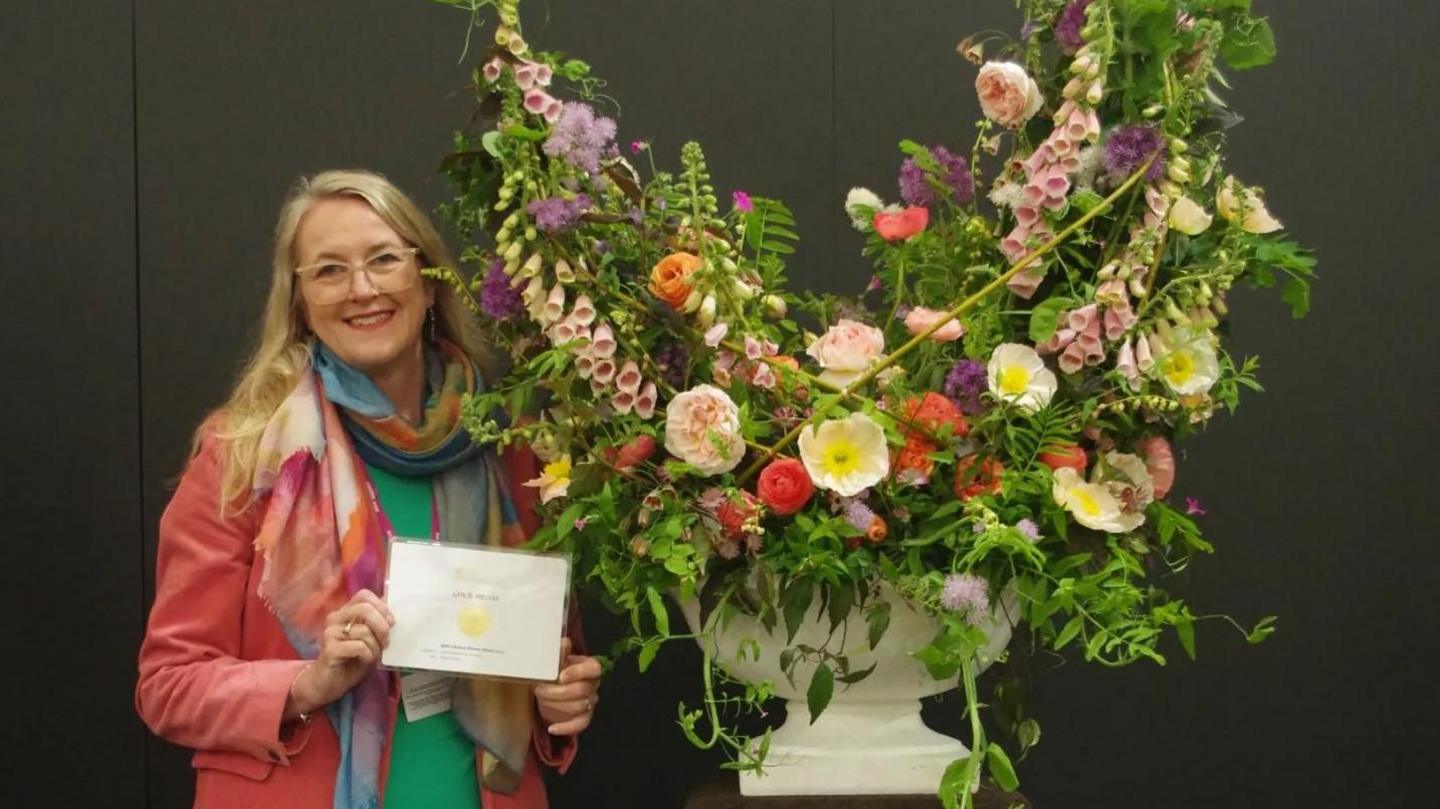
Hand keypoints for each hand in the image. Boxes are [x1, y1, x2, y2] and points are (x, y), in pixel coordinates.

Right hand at [289, 589, 394, 716]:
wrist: (329, 684)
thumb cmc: (351, 660)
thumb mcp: (369, 640)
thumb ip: (376, 625)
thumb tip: (392, 614)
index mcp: (345, 612)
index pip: (364, 595)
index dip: (381, 607)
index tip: (391, 622)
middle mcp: (335, 618)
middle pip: (364, 608)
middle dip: (382, 625)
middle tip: (386, 641)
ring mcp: (330, 633)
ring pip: (364, 631)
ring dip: (375, 646)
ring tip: (372, 655)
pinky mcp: (330, 649)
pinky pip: (359, 646)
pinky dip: (368, 655)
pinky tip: (364, 660)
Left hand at [534, 638, 601, 735]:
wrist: (548, 691)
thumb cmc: (553, 673)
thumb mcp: (553, 661)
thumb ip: (559, 653)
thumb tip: (564, 643)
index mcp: (589, 667)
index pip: (594, 668)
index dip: (579, 672)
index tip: (561, 675)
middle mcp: (593, 684)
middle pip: (583, 690)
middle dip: (558, 691)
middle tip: (540, 689)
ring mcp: (590, 702)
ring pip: (579, 706)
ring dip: (556, 704)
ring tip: (541, 699)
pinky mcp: (584, 718)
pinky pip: (580, 725)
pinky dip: (566, 727)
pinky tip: (552, 728)